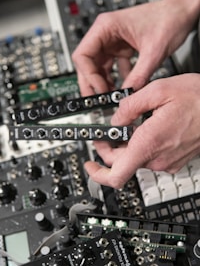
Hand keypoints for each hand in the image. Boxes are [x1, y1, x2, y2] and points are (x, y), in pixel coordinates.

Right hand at [72, 0, 199, 95]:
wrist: (181, 12)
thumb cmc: (169, 18)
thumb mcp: (154, 52)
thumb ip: (139, 75)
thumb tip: (127, 94)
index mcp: (106, 26)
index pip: (83, 55)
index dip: (89, 76)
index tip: (100, 90)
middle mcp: (105, 33)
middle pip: (87, 63)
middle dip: (92, 83)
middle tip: (99, 100)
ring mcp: (112, 41)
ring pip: (98, 67)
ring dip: (103, 83)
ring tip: (113, 96)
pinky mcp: (120, 48)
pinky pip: (111, 67)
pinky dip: (115, 79)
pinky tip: (124, 88)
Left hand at [84, 73, 199, 187]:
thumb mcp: (158, 90)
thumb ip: (129, 105)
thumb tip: (115, 118)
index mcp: (149, 143)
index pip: (116, 175)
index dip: (98, 174)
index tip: (89, 164)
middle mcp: (158, 158)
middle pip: (122, 163)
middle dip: (110, 148)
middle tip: (107, 131)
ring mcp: (168, 161)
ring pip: (136, 158)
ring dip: (128, 144)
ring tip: (132, 122)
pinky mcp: (175, 159)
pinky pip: (151, 156)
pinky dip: (143, 144)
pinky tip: (148, 126)